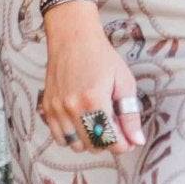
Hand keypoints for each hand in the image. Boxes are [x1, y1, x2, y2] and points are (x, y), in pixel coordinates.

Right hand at [39, 13, 146, 153]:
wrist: (72, 37)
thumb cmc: (101, 56)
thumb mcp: (124, 82)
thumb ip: (130, 115)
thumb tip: (137, 141)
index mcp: (94, 100)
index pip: (110, 142)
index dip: (123, 145)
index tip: (128, 140)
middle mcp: (72, 108)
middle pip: (93, 146)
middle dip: (108, 142)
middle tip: (114, 126)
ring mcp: (57, 109)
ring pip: (75, 145)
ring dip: (90, 141)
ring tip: (97, 122)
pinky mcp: (47, 108)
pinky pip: (59, 137)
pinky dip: (72, 136)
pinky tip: (81, 121)